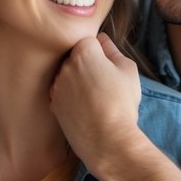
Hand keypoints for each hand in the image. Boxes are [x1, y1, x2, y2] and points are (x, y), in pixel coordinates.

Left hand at [50, 34, 141, 175]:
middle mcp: (65, 66)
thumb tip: (102, 41)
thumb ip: (113, 50)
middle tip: (103, 83)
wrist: (107, 140)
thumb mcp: (128, 70)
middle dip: (87, 65)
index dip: (101, 53)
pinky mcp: (53, 103)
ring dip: (77, 81)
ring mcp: (56, 85)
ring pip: (68, 75)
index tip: (108, 66)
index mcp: (84, 52)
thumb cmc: (121, 103)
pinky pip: (63, 92)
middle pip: (76, 57)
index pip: (90, 41)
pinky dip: (71, 97)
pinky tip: (85, 108)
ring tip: (95, 98)